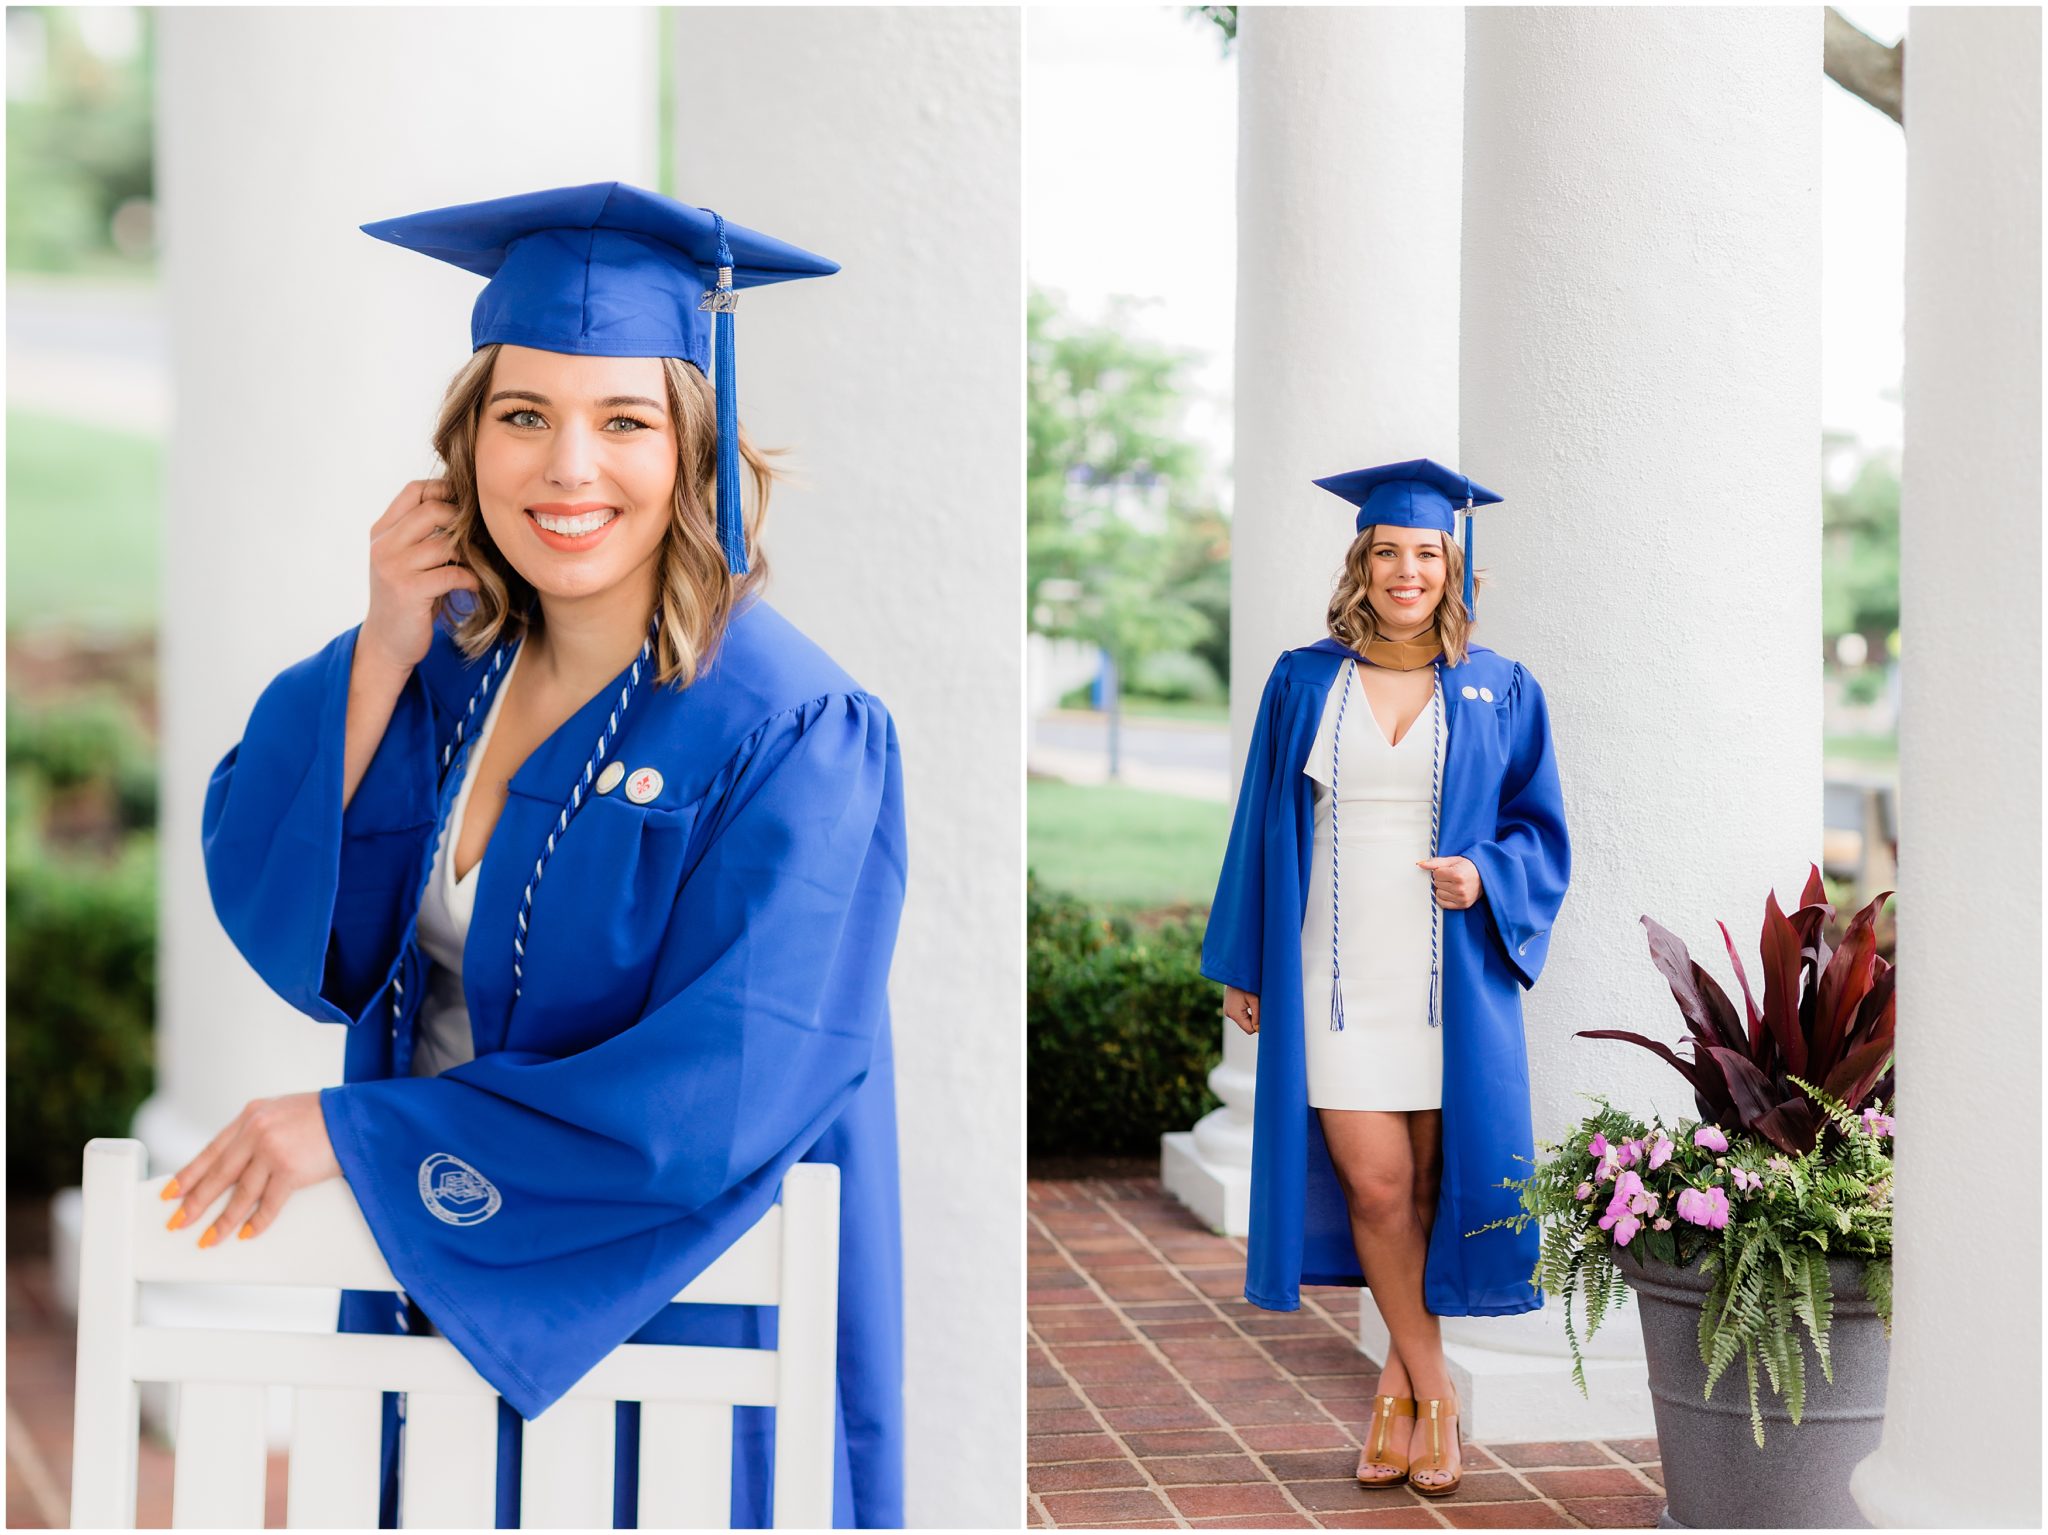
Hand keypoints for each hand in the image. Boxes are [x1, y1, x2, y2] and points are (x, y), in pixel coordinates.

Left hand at [162, 1093, 341, 1247]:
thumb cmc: (323, 1116)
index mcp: (250, 1116)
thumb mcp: (281, 1113)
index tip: (170, 1193)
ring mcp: (272, 1149)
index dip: (188, 1175)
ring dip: (222, 1221)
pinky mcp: (291, 1169)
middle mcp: (256, 1131)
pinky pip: (268, 1203)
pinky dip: (257, 1222)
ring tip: (208, 1239)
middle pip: (218, 1175)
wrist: (356, 1116)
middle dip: (195, 1203)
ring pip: (239, 1194)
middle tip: (178, 1223)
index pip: (211, 1150)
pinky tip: (247, 1233)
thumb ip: (256, 1133)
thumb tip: (233, 1166)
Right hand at [359, 478, 480, 677]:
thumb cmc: (405, 598)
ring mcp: (393, 567)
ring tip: (480, 564)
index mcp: (381, 531)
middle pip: (434, 510)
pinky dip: (470, 579)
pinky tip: (473, 586)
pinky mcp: (408, 590)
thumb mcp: (403, 560)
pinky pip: (452, 573)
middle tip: (480, 537)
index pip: (413, 491)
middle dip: (463, 522)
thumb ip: (419, 534)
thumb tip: (465, 507)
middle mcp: (383, 545)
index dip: (444, 490)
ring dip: (471, 554)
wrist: (386, 642)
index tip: (467, 504)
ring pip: (446, 544)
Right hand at [1223, 985, 1259, 1034]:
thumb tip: (1258, 1029)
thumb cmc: (1247, 985)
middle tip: (1258, 1008)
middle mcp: (1229, 1014)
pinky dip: (1244, 1013)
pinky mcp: (1228, 1009)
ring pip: (1242, 1021)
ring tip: (1251, 1004)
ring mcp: (1227, 1012)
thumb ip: (1257, 1016)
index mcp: (1235, 1014)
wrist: (1235, 974)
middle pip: (1245, 1026)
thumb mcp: (1255, 1000)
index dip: (1257, 1026)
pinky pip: (1239, 1016)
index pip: (1249, 1030)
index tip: (1263, 1017)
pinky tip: (1246, 1004)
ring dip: (1249, 1016)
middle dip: (1253, 1020)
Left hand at [1416, 855, 1481, 908]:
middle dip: (1441, 879)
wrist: (1484, 876)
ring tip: (1452, 884)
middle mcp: (1460, 888)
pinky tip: (1451, 892)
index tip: (1448, 870)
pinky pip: (1442, 903)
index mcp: (1458, 875)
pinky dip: (1443, 898)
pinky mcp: (1462, 905)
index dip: (1439, 871)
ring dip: (1442, 889)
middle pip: (1437, 884)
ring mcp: (1461, 898)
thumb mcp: (1453, 861)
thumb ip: (1435, 862)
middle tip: (1451, 877)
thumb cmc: (1468, 867)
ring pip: (1438, 894)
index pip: (1436, 874)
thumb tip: (1420, 864)